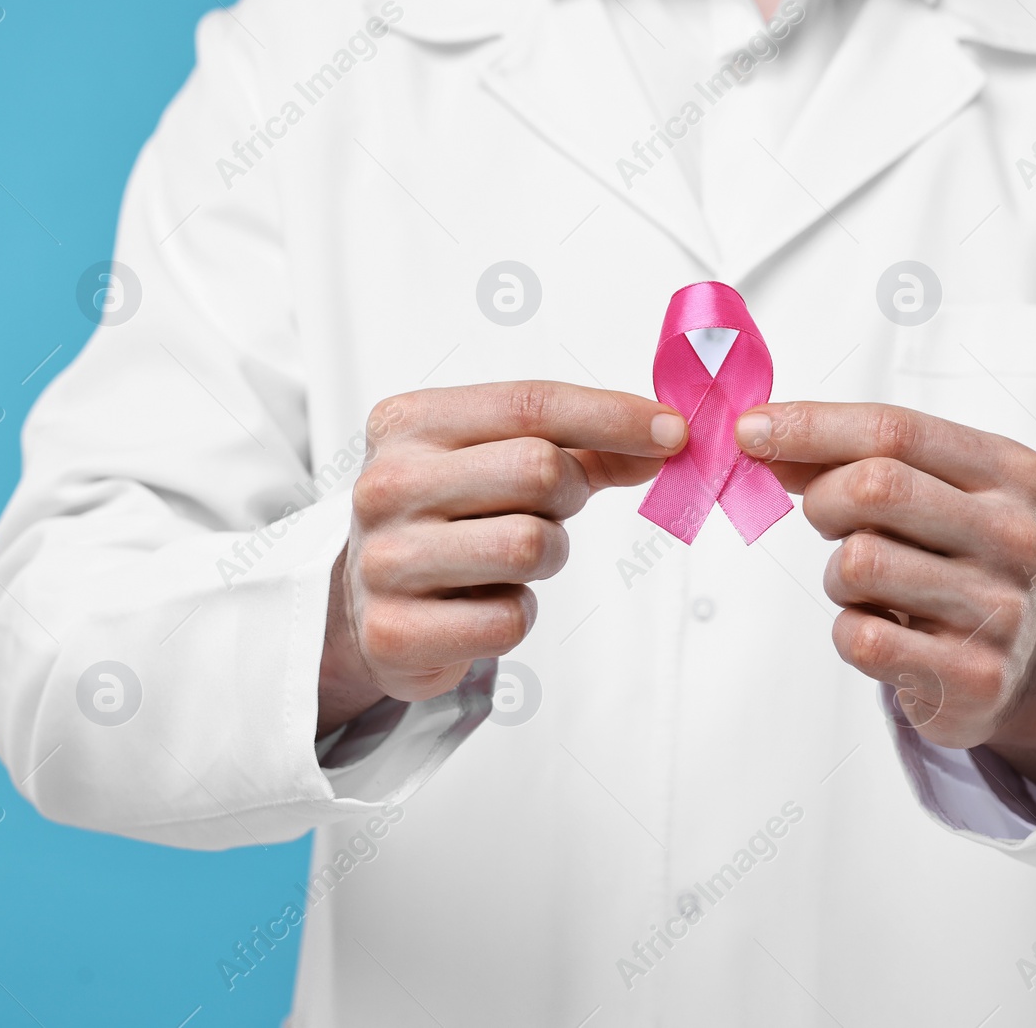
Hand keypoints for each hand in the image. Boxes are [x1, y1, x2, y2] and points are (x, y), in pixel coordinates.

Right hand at [318, 381, 686, 735]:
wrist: (362, 604)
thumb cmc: (446, 518)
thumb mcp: (496, 461)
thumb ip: (581, 446)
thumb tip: (665, 439)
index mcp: (408, 422)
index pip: (531, 403)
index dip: (614, 415)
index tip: (673, 431)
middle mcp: (386, 484)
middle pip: (538, 469)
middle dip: (568, 494)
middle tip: (552, 510)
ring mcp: (384, 560)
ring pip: (530, 546)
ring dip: (547, 556)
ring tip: (510, 559)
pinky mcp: (395, 632)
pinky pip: (508, 620)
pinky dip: (517, 614)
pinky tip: (483, 604)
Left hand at [735, 402, 1035, 789]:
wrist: (1020, 664)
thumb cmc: (954, 561)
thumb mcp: (928, 494)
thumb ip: (853, 459)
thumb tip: (760, 437)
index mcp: (1013, 473)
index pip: (896, 430)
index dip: (811, 426)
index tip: (749, 431)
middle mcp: (1016, 536)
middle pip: (876, 487)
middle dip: (823, 500)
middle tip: (824, 520)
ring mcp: (1001, 609)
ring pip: (860, 564)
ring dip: (838, 577)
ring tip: (870, 588)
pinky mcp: (975, 676)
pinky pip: (863, 638)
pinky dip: (850, 631)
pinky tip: (883, 631)